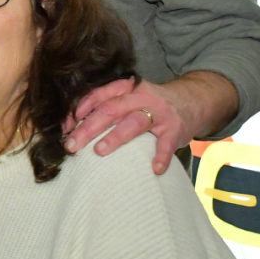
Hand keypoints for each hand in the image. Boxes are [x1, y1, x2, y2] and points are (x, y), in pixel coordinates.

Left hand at [62, 71, 238, 174]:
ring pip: (134, 123)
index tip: (65, 127)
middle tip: (72, 145)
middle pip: (110, 110)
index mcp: (126, 89)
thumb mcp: (130, 98)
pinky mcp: (175, 129)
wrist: (194, 100)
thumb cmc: (151, 104)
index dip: (80, 110)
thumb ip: (107, 107)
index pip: (98, 96)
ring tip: (100, 151)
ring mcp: (159, 113)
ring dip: (116, 137)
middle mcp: (141, 98)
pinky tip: (154, 169)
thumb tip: (73, 127)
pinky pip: (166, 144)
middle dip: (88, 128)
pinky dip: (161, 157)